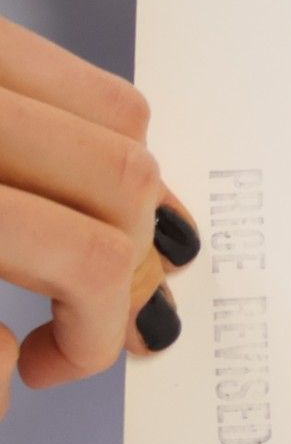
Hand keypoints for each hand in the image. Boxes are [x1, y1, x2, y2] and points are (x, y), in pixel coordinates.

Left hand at [0, 15, 199, 419]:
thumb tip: (12, 365)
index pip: (84, 258)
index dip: (88, 335)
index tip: (51, 365)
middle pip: (125, 187)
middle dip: (122, 272)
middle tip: (81, 320)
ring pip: (124, 124)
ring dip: (124, 202)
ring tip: (82, 250)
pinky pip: (84, 79)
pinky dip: (101, 137)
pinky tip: (61, 180)